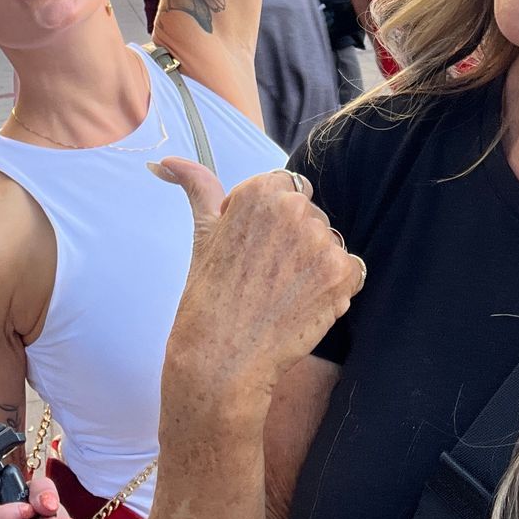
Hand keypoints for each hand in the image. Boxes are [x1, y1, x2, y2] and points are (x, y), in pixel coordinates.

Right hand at [154, 162, 363, 414]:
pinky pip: (350, 271)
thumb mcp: (203, 232)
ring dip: (315, 264)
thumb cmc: (208, 296)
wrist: (222, 357)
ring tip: (282, 293)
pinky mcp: (342, 274)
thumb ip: (198, 186)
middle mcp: (295, 209)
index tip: (252, 247)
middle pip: (310, 215)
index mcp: (261, 191)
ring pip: (329, 243)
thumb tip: (168, 162)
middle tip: (265, 275)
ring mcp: (322, 242)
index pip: (286, 188)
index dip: (270, 219)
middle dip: (295, 240)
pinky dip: (334, 288)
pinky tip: (303, 305)